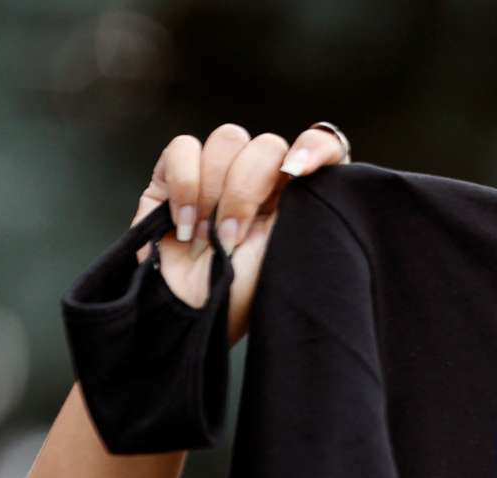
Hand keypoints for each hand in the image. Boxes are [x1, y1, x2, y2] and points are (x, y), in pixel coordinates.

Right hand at [135, 123, 351, 343]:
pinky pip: (182, 147)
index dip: (317, 149)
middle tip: (232, 237)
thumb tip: (299, 164)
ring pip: (228, 139)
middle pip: (267, 145)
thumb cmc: (240, 299)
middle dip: (247, 191)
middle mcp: (261, 184)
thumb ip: (301, 208)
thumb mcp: (286, 257)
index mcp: (296, 200)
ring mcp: (217, 177)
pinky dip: (184, 184)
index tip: (299, 172)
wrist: (188, 319)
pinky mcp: (173, 177)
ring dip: (215, 191)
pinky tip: (184, 225)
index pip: (323, 148)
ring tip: (206, 238)